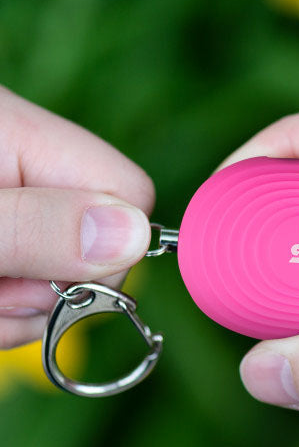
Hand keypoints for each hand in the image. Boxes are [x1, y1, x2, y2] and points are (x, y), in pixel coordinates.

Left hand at [0, 86, 153, 347]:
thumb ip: (38, 227)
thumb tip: (138, 236)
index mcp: (24, 136)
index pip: (131, 192)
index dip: (111, 250)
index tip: (50, 280)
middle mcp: (27, 165)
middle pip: (101, 243)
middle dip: (55, 292)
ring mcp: (11, 201)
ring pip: (61, 276)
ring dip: (18, 311)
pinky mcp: (2, 233)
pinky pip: (25, 286)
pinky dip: (1, 311)